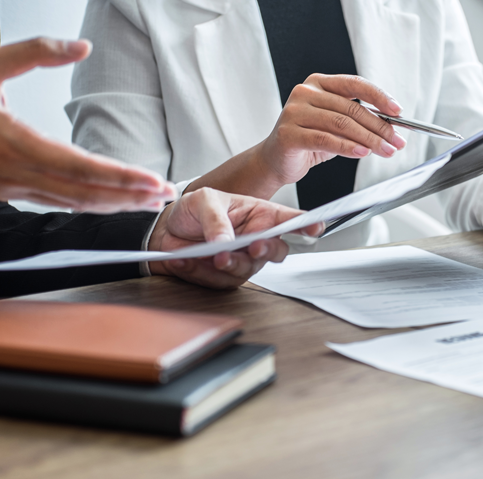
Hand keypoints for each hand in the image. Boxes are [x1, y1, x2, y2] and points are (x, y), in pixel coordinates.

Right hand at [0, 37, 176, 211]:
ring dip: (115, 204)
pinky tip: (112, 200)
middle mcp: (18, 173)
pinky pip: (59, 203)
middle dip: (129, 196)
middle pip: (84, 194)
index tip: (150, 180)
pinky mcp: (13, 193)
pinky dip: (91, 204)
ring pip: (75, 203)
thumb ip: (34, 51)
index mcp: (14, 143)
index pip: (78, 167)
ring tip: (150, 200)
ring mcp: (16, 188)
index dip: (118, 177)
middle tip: (165, 194)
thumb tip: (81, 47)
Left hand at [147, 188, 322, 288]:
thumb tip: (226, 241)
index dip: (306, 224)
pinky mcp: (225, 277)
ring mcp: (243, 260)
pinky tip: (187, 259)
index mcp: (259, 214)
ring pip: (248, 269)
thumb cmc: (194, 210)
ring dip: (230, 264)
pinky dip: (201, 271)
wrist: (167, 230)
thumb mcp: (204, 201)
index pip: (288, 219)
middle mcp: (256, 239)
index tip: (315, 227)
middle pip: (277, 251)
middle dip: (267, 250)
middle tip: (253, 246)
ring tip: (209, 255)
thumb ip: (216, 220)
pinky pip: (220, 281)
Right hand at [253, 74, 405, 188]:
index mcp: (318, 83)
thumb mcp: (336, 126)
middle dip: (380, 127)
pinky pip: (325, 139)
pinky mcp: (289, 133)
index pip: (355, 84)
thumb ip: (358, 122)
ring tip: (385, 151)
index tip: (397, 111)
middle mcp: (305, 92)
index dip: (379, 96)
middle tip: (396, 141)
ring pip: (341, 124)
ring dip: (369, 140)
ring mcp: (294, 112)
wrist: (275, 160)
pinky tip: (362, 153)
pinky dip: (347, 147)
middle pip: (351, 108)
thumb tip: (391, 128)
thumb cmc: (308, 141)